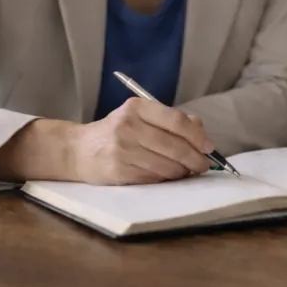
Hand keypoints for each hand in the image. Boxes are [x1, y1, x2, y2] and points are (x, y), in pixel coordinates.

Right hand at [67, 97, 214, 184]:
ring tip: (186, 172)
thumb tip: (201, 133)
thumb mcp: (140, 117)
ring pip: (166, 165)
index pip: (177, 120)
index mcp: (137, 107)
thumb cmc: (117, 133)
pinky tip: (168, 177)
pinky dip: (166, 179)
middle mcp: (129, 126)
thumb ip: (170, 121)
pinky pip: (153, 178)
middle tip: (204, 165)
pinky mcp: (118, 170)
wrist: (78, 150)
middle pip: (174, 145)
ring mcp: (122, 149)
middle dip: (195, 158)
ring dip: (182, 172)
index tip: (209, 147)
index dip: (197, 136)